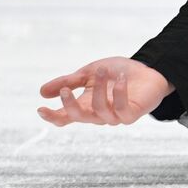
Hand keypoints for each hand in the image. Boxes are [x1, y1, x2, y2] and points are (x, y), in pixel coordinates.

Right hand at [37, 56, 173, 126]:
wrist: (147, 69)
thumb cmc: (117, 72)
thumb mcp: (89, 73)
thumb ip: (68, 81)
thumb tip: (41, 92)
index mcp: (85, 104)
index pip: (66, 117)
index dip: (52, 117)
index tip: (40, 109)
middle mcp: (98, 113)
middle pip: (79, 117)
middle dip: (69, 106)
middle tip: (65, 90)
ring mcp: (115, 116)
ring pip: (99, 110)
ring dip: (98, 89)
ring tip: (101, 71)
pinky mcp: (131, 114)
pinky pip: (121, 109)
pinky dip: (119, 93)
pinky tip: (121, 79)